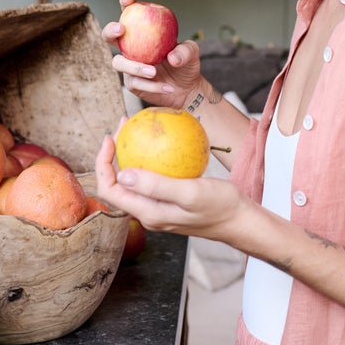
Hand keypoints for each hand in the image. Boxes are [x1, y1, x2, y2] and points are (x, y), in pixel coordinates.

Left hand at [95, 134, 246, 243]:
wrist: (241, 220)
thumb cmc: (220, 206)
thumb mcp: (190, 193)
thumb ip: (156, 186)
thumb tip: (122, 175)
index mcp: (148, 213)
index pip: (110, 190)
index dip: (102, 164)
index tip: (111, 138)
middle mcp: (149, 212)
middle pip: (118, 183)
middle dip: (113, 154)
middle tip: (125, 125)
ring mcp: (159, 206)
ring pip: (134, 179)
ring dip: (131, 153)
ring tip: (138, 128)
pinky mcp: (170, 199)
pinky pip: (153, 176)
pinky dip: (152, 157)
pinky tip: (164, 141)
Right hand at [102, 0, 205, 108]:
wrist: (186, 89)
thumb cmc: (186, 64)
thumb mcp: (191, 53)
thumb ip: (185, 51)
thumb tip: (171, 57)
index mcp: (143, 31)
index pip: (130, 13)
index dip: (126, 3)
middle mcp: (131, 46)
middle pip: (110, 36)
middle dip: (110, 30)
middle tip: (121, 29)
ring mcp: (128, 64)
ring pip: (118, 62)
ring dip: (135, 66)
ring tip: (154, 72)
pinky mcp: (132, 82)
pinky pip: (135, 83)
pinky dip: (152, 86)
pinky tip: (168, 87)